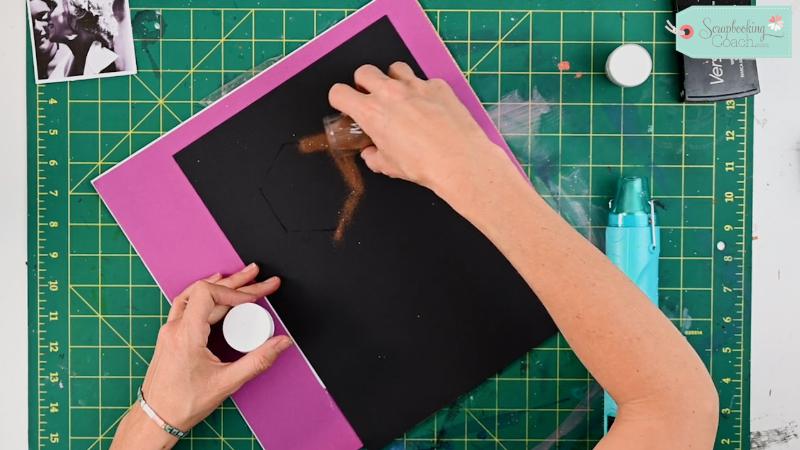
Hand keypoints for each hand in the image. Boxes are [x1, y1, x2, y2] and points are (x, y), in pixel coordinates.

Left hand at [115, 263, 291, 448]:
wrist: (156, 418)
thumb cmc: (183, 403)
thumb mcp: (227, 382)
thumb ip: (258, 360)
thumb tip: (281, 343)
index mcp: (186, 335)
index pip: (208, 293)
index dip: (234, 291)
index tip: (254, 298)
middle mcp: (174, 328)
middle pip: (206, 291)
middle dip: (238, 283)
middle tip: (261, 278)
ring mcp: (170, 330)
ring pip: (194, 295)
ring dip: (220, 285)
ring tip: (242, 278)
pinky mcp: (170, 336)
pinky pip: (186, 304)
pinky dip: (204, 294)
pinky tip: (215, 292)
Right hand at [328, 62, 514, 200]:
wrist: (458, 159)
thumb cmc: (422, 165)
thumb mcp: (389, 166)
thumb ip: (374, 156)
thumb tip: (371, 153)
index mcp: (371, 112)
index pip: (339, 92)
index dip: (339, 99)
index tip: (346, 106)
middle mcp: (390, 92)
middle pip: (364, 71)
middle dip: (364, 83)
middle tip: (373, 99)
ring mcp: (415, 85)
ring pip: (394, 68)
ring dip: (393, 79)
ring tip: (401, 98)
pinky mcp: (438, 85)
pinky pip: (424, 80)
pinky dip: (422, 91)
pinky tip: (430, 108)